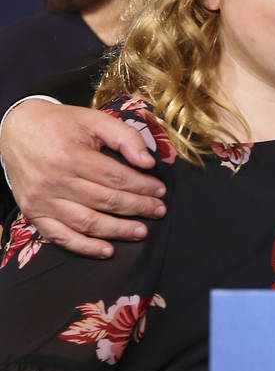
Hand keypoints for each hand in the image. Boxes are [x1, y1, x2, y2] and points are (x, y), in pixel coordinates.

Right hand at [1, 99, 165, 256]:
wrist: (17, 130)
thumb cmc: (62, 124)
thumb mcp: (95, 120)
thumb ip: (125, 137)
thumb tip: (148, 162)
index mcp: (70, 155)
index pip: (116, 177)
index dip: (142, 186)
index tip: (161, 190)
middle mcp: (54, 180)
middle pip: (104, 200)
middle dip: (137, 208)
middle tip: (159, 211)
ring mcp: (41, 200)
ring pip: (86, 222)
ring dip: (118, 230)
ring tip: (141, 231)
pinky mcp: (33, 213)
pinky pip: (60, 237)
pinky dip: (84, 247)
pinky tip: (107, 250)